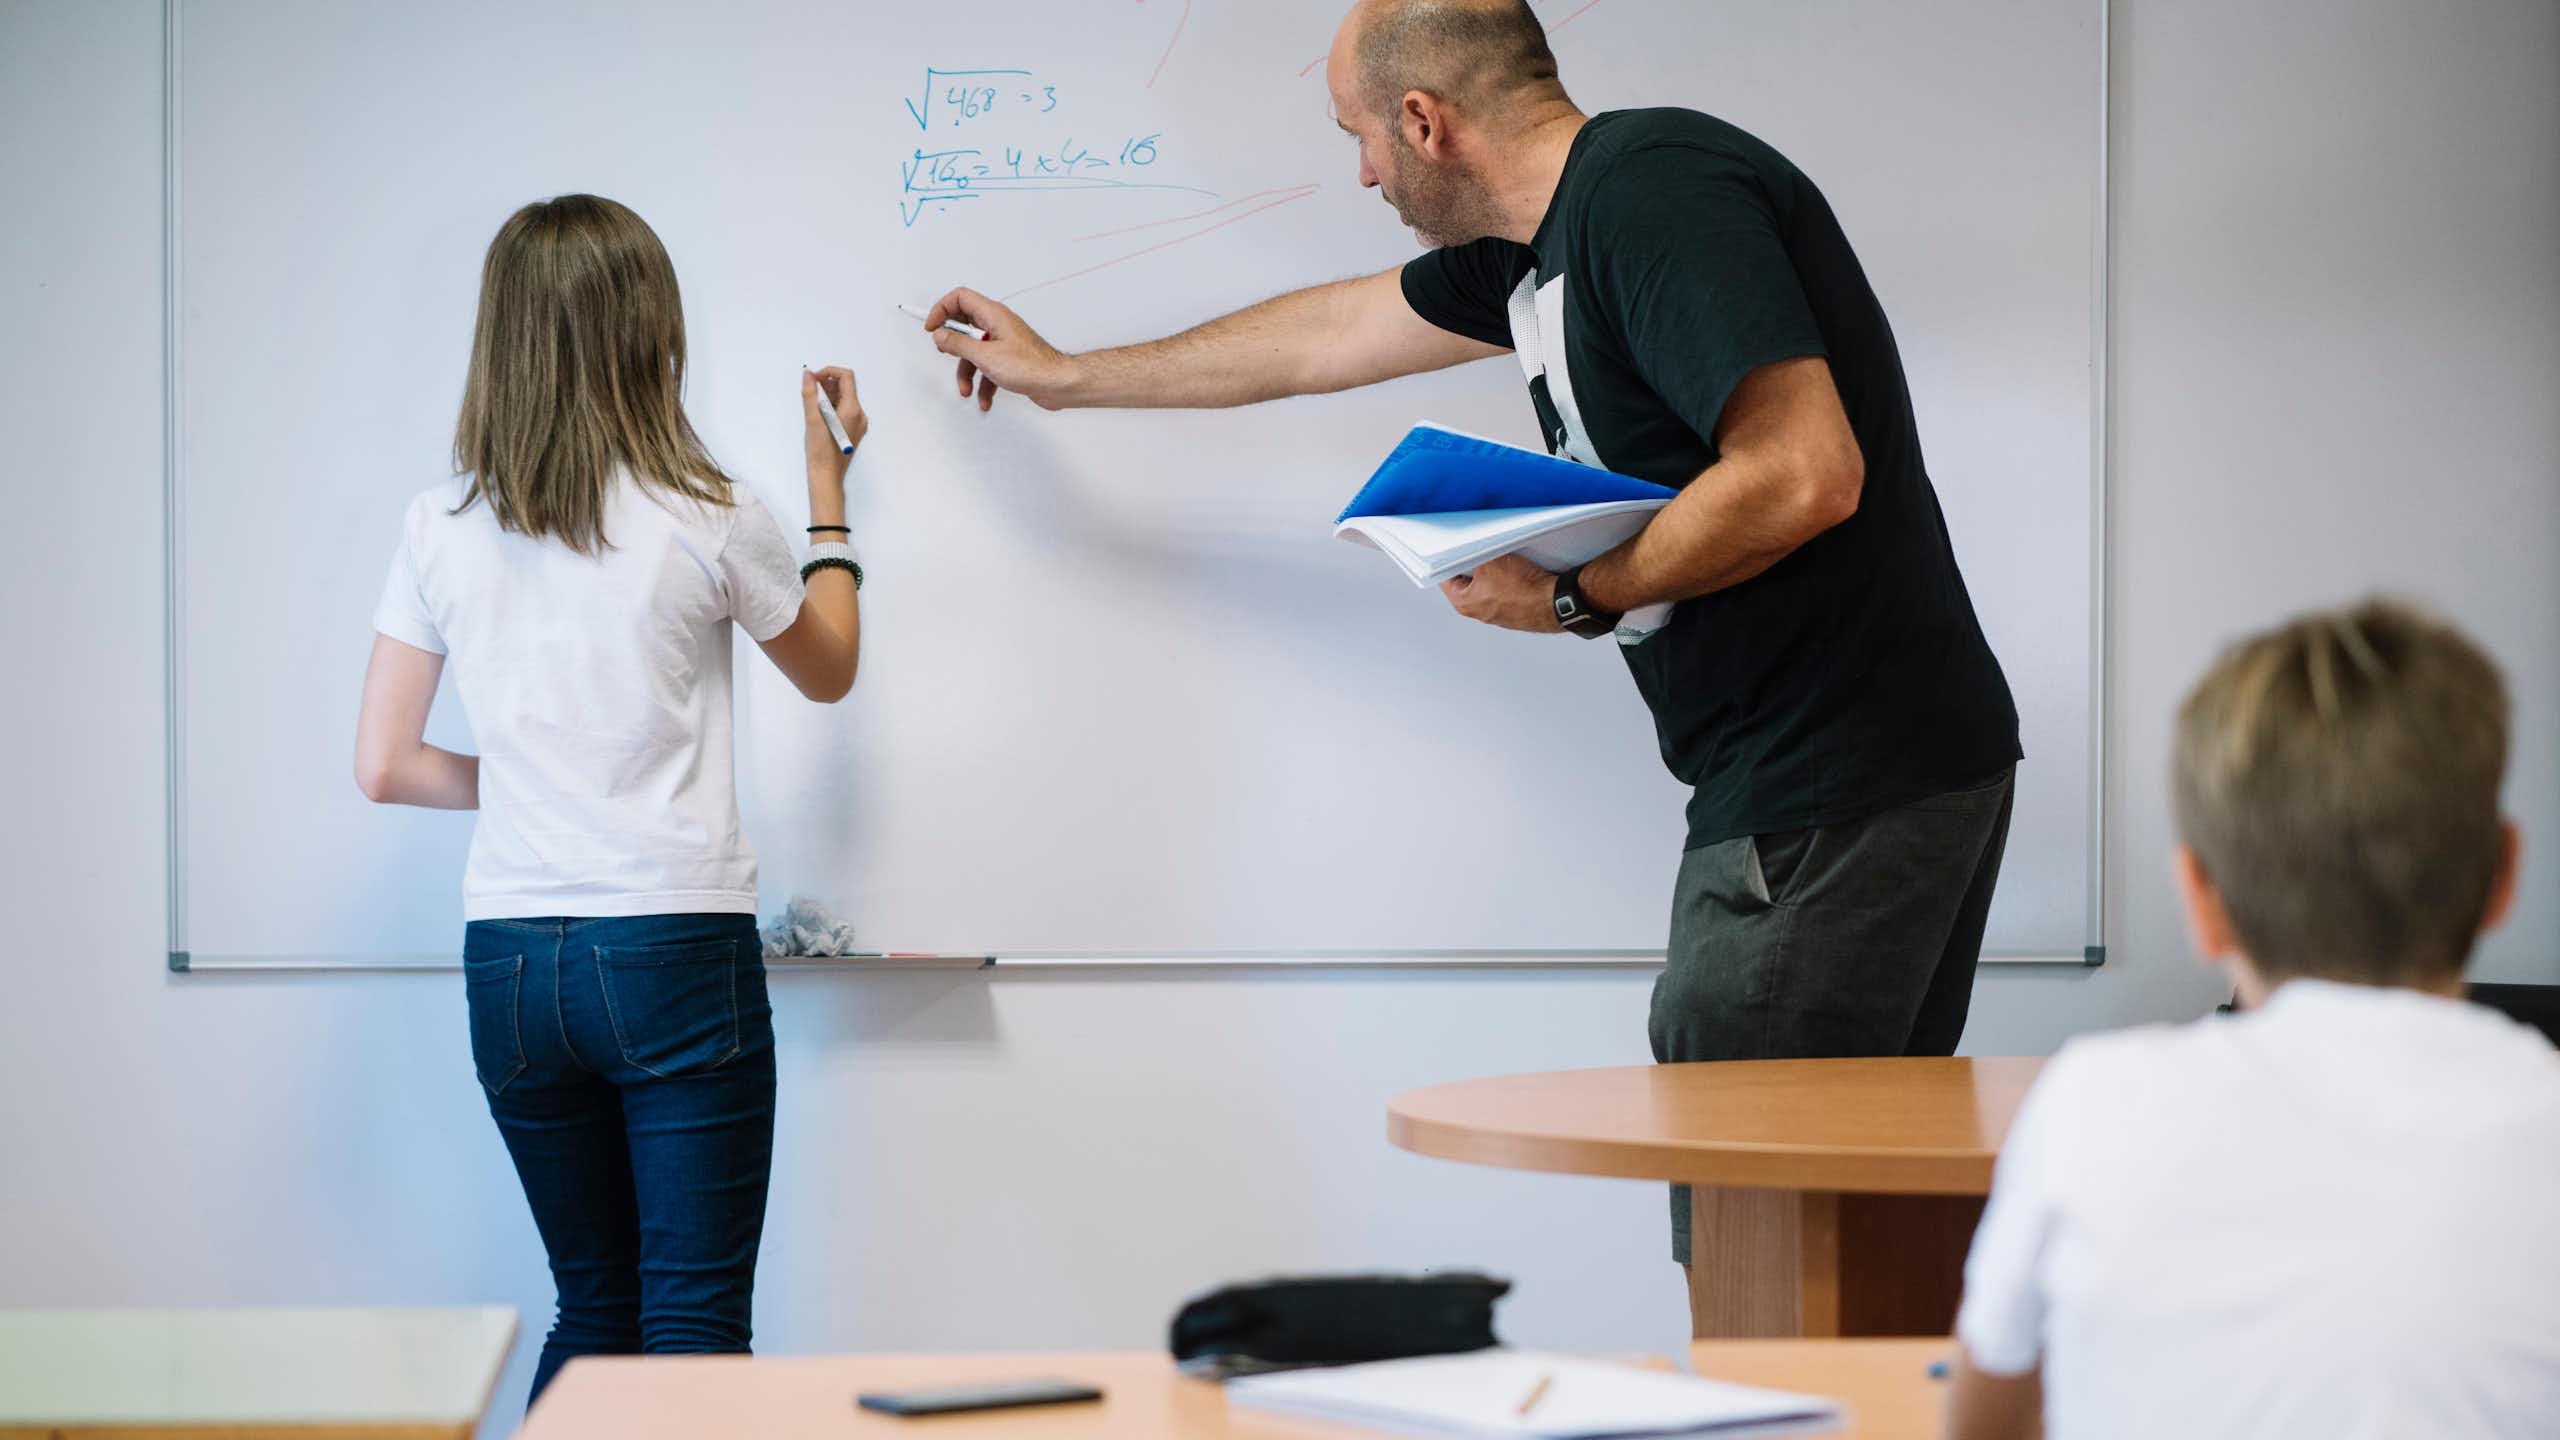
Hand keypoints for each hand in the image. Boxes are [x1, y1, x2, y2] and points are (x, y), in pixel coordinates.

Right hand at [802, 365, 866, 488]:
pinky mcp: (854, 429)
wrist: (827, 475)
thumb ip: (809, 394)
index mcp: (853, 410)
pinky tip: (820, 416)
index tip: (814, 379)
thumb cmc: (820, 451)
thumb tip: (808, 374)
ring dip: (828, 395)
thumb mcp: (812, 419)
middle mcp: (860, 415)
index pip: (846, 377)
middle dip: (827, 385)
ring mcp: (858, 423)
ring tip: (813, 407)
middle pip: (846, 387)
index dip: (829, 372)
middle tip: (810, 393)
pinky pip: (845, 409)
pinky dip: (832, 406)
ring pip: (844, 398)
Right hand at [924, 288, 1076, 412]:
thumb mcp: (985, 356)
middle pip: (964, 325)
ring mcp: (1003, 342)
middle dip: (953, 343)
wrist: (1058, 384)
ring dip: (967, 372)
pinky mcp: (1009, 360)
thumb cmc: (1031, 367)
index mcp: (993, 314)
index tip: (932, 328)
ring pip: (974, 351)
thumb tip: (940, 335)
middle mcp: (998, 325)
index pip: (960, 298)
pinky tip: (984, 400)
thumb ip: (959, 344)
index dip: (942, 309)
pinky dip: (982, 383)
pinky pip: (987, 367)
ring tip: (966, 390)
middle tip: (946, 352)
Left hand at [1440, 554, 1564, 633]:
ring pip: (1489, 583)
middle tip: (1481, 550)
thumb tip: (1465, 548)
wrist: (1554, 602)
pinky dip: (1509, 578)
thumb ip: (1472, 554)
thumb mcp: (1489, 560)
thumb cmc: (1522, 590)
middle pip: (1468, 579)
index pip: (1446, 576)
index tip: (1455, 547)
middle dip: (1474, 562)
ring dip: (1493, 569)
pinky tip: (1516, 569)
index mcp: (1463, 603)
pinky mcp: (1515, 610)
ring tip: (1502, 559)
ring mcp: (1497, 612)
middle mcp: (1478, 611)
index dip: (1449, 558)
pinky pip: (1506, 589)